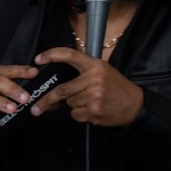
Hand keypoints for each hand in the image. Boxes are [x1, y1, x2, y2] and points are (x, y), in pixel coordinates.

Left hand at [25, 47, 144, 126]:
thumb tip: (56, 84)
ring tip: (89, 103)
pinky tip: (93, 110)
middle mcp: (94, 79)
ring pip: (69, 103)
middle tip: (35, 108)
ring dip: (74, 105)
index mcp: (95, 66)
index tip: (38, 59)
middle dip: (47, 100)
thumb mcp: (103, 72)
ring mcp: (94, 96)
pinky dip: (80, 114)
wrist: (135, 105)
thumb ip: (82, 73)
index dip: (52, 55)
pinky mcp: (94, 111)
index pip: (70, 55)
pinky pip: (76, 114)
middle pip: (61, 90)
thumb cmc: (117, 88)